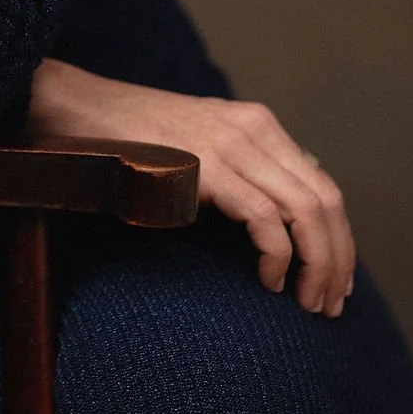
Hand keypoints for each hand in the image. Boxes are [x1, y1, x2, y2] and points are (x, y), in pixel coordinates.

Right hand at [27, 58, 355, 315]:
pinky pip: (265, 220)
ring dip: (318, 265)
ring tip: (308, 303)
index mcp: (257, 124)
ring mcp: (232, 145)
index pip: (323, 185)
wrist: (73, 108)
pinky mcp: (208, 168)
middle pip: (326, 201)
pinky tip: (269, 281)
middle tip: (330, 305)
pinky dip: (278, 257)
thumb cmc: (125, 138)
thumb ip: (238, 171)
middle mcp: (254, 129)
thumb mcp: (196, 147)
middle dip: (337, 259)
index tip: (335, 283)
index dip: (339, 239)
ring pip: (306, 212)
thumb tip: (279, 219)